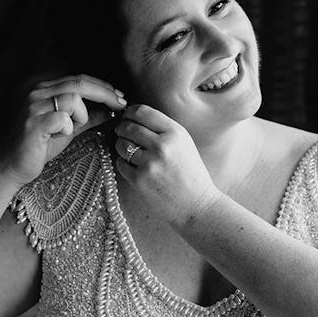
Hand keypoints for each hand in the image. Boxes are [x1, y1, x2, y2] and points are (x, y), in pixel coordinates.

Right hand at [0, 74, 126, 186]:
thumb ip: (87, 117)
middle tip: (121, 104)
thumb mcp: (67, 128)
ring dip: (81, 116)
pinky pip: (63, 118)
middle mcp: (34, 90)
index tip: (119, 97)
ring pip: (73, 98)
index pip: (79, 78)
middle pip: (80, 82)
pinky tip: (59, 136)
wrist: (11, 167)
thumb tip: (110, 111)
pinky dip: (68, 128)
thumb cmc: (38, 147)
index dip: (102, 86)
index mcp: (42, 87)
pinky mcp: (32, 123)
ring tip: (70, 130)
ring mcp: (32, 105)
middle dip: (105, 93)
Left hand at [112, 105, 222, 225]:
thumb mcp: (184, 143)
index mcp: (175, 133)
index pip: (142, 112)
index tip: (127, 116)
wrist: (196, 204)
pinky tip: (136, 167)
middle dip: (122, 127)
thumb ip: (163, 128)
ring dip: (122, 146)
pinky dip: (125, 164)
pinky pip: (121, 163)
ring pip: (122, 145)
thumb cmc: (190, 173)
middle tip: (122, 131)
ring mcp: (149, 163)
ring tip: (131, 151)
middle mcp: (162, 146)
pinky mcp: (139, 180)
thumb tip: (133, 117)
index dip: (130, 112)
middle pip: (128, 127)